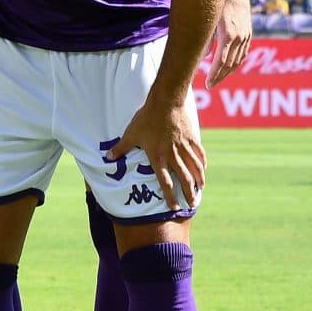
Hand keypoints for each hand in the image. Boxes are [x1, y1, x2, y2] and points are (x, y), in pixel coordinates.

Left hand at [106, 96, 205, 212]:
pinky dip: (202, 163)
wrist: (166, 102)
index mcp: (158, 157)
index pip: (165, 182)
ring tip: (200, 190)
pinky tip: (203, 169)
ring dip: (198, 180)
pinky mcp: (192, 138)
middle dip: (188, 193)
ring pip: (194, 168)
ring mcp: (184, 147)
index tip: (174, 208)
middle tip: (193, 204)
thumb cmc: (146, 118)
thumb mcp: (130, 133)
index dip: (170, 196)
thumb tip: (107, 157)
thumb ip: (120, 148)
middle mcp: (173, 155)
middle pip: (184, 179)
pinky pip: (199, 154)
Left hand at [204, 0, 252, 85]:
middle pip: (230, 64)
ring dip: (228, 71)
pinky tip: (229, 67)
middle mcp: (239, 37)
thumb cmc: (216, 3)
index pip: (221, 61)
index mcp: (228, 35)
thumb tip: (202, 57)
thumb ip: (205, 39)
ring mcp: (246, 35)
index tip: (207, 84)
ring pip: (238, 60)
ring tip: (217, 79)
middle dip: (220, 76)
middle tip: (210, 85)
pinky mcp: (248, 33)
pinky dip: (236, 62)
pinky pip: (243, 53)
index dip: (215, 74)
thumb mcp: (207, 20)